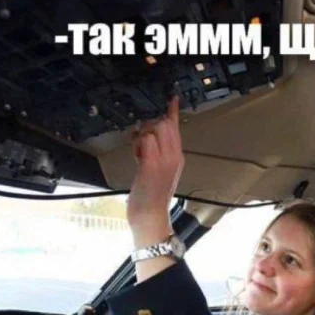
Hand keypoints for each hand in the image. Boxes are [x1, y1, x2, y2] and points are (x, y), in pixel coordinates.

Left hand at [127, 96, 183, 247]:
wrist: (150, 216)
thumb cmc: (151, 197)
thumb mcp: (158, 171)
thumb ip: (154, 152)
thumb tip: (146, 137)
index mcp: (177, 158)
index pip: (176, 128)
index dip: (173, 111)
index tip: (172, 98)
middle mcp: (174, 157)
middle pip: (165, 124)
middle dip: (150, 126)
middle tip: (141, 139)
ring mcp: (163, 161)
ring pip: (155, 129)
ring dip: (141, 136)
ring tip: (138, 152)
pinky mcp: (152, 165)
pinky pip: (146, 141)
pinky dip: (137, 144)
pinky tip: (136, 156)